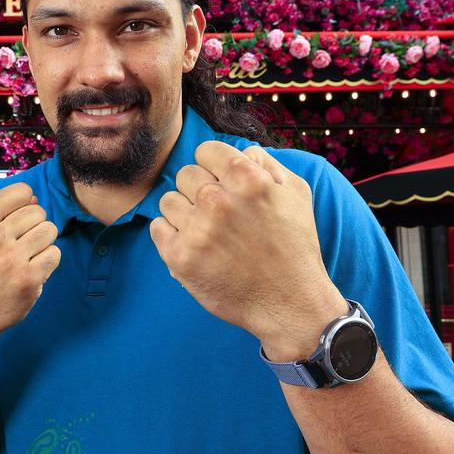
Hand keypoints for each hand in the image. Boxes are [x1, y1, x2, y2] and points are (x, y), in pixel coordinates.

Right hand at [0, 183, 60, 347]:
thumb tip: (34, 198)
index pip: (21, 192)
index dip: (24, 203)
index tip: (17, 218)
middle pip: (38, 211)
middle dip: (34, 224)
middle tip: (21, 242)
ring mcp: (11, 259)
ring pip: (49, 229)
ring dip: (43, 241)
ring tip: (28, 253)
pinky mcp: (28, 278)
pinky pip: (55, 253)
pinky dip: (48, 260)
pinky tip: (32, 268)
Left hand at [150, 141, 346, 359]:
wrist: (290, 303)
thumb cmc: (294, 247)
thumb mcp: (296, 194)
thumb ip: (266, 164)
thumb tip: (241, 150)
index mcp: (246, 178)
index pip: (205, 151)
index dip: (213, 167)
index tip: (221, 185)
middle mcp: (218, 200)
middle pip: (185, 174)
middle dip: (199, 190)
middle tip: (218, 214)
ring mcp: (197, 229)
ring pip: (168, 200)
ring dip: (184, 213)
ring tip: (206, 231)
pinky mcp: (180, 257)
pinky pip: (157, 227)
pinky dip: (171, 235)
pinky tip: (195, 246)